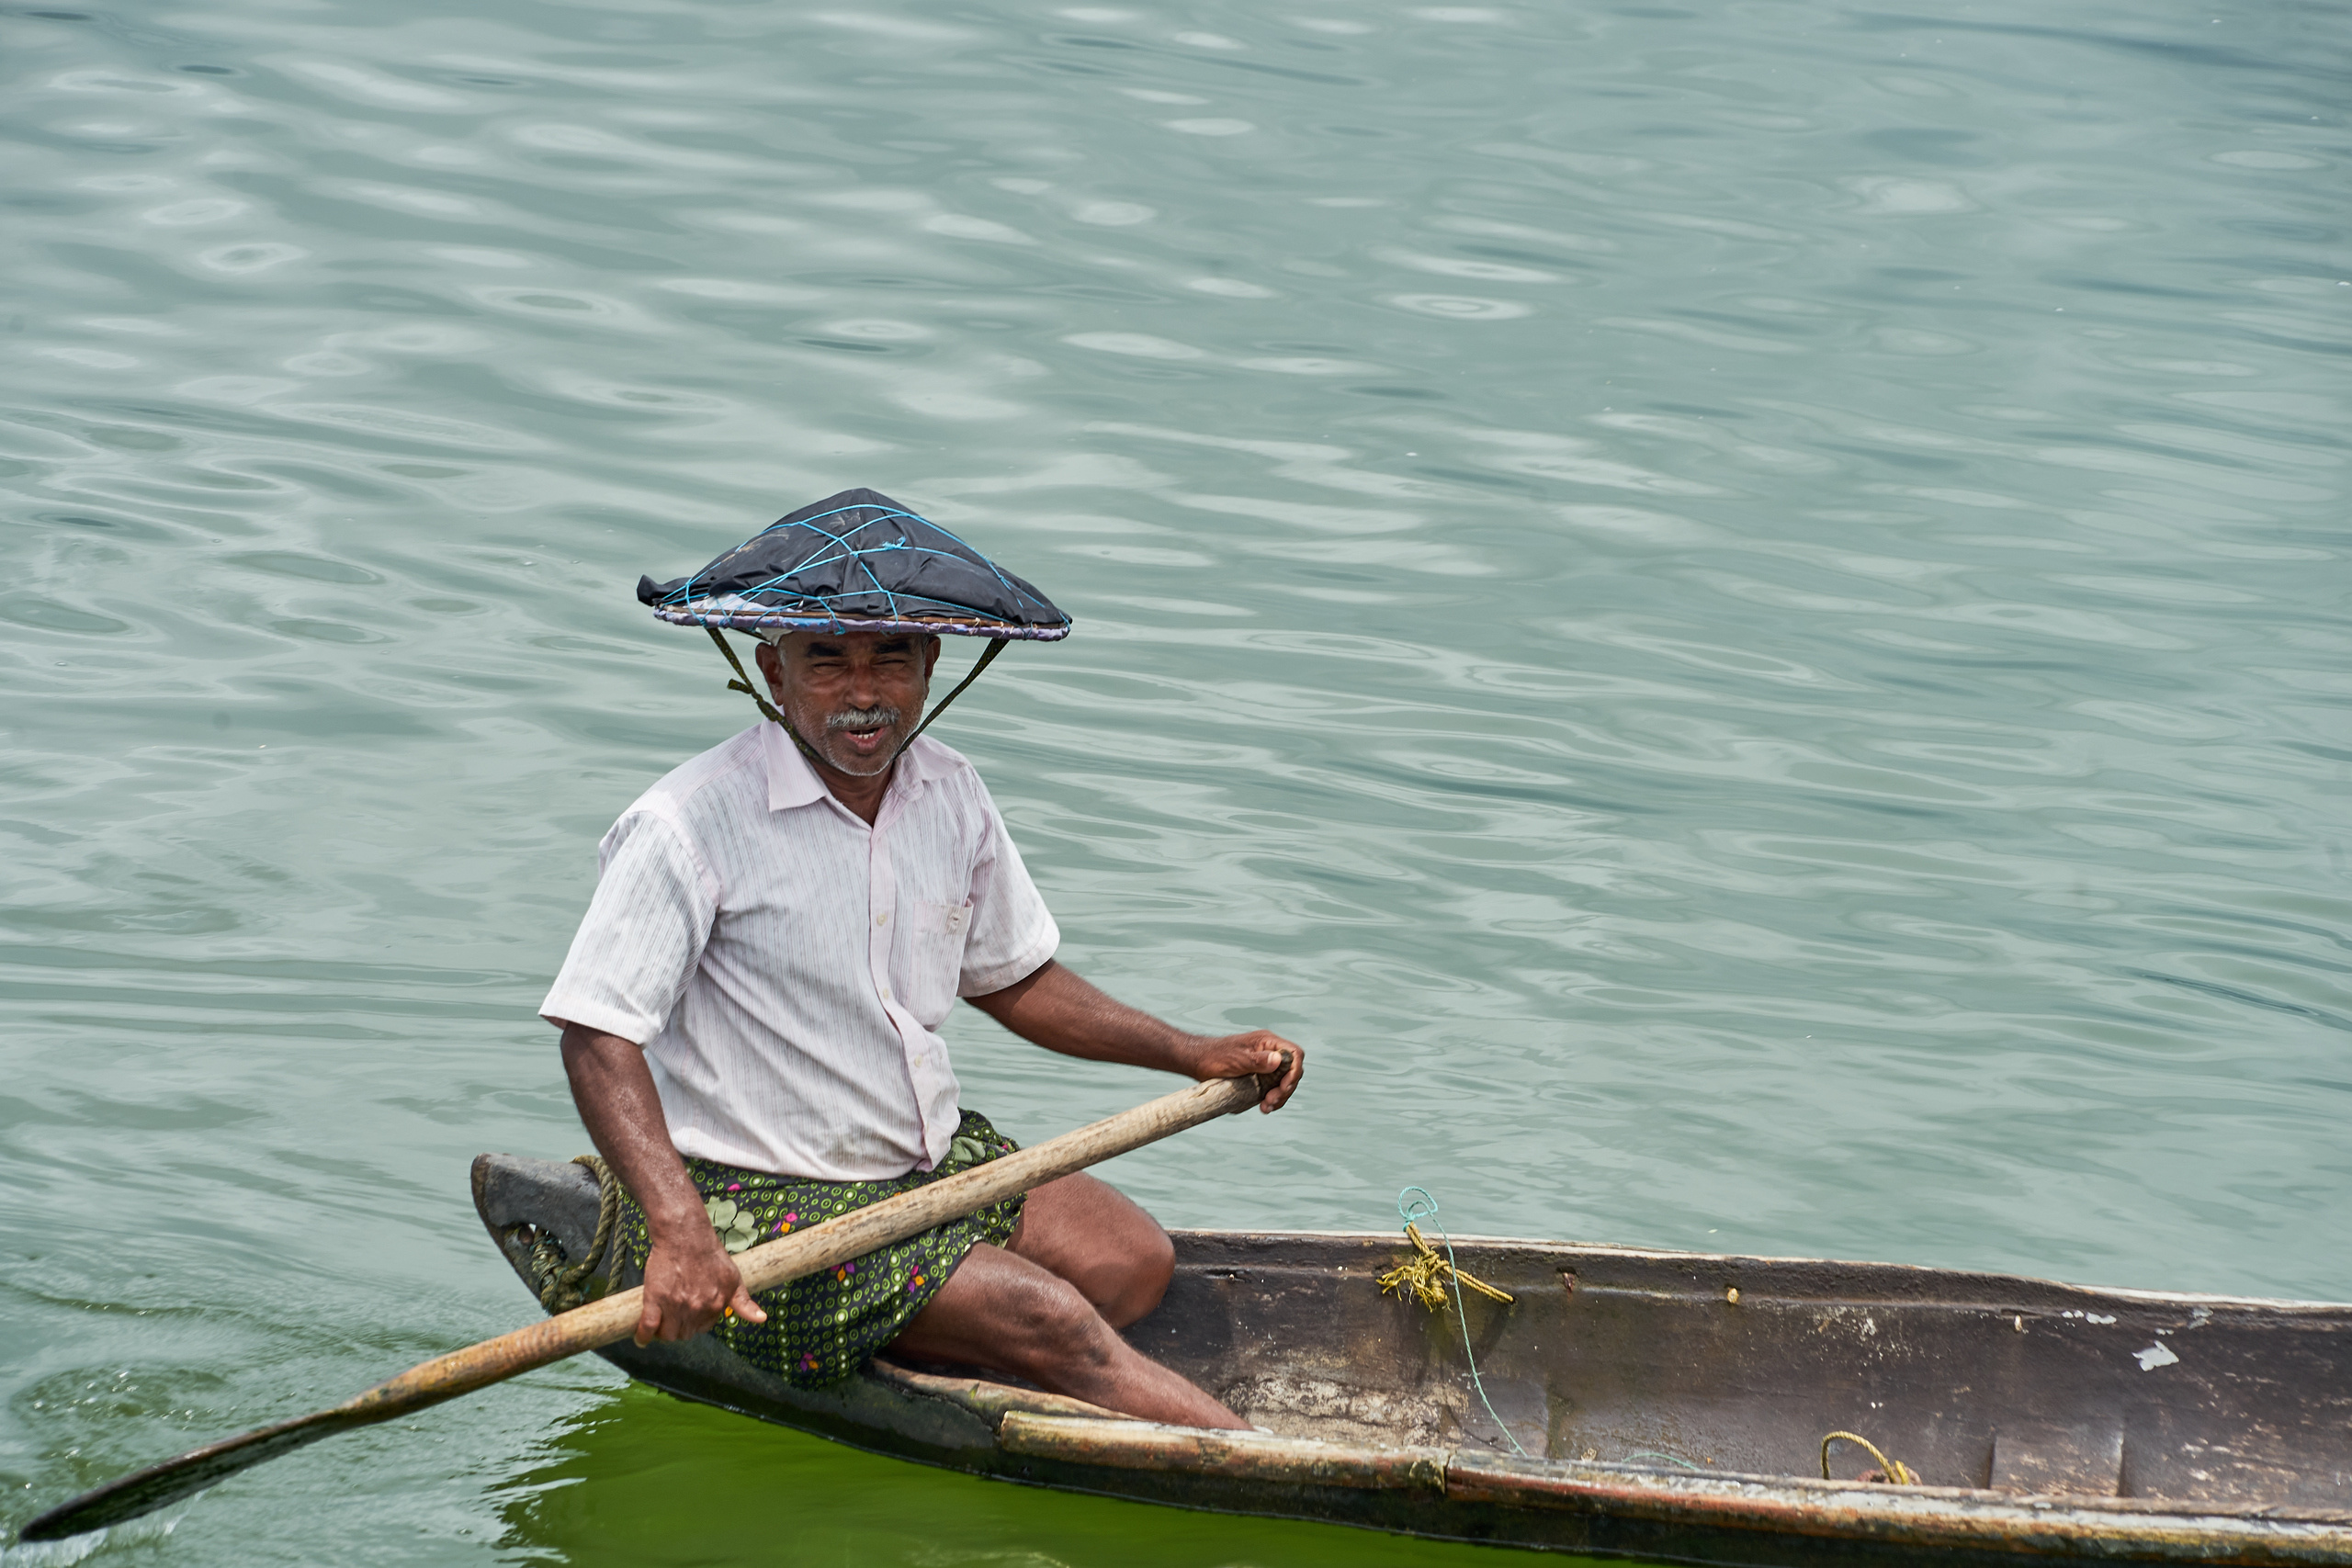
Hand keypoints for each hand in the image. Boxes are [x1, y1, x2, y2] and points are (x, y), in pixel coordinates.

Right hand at [635, 1226, 767, 1345]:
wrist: (685, 1235)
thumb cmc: (710, 1255)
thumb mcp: (734, 1278)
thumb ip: (744, 1302)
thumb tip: (762, 1320)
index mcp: (716, 1304)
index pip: (704, 1328)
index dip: (696, 1322)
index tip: (690, 1312)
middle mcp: (697, 1308)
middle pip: (684, 1334)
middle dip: (680, 1327)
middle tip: (675, 1314)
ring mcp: (675, 1305)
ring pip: (667, 1335)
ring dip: (663, 1332)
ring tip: (661, 1321)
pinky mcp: (654, 1299)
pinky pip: (647, 1327)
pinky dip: (643, 1336)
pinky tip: (641, 1339)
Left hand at [1190, 1029, 1304, 1112]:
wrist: (1198, 1061)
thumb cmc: (1214, 1057)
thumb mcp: (1236, 1059)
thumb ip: (1258, 1060)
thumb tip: (1279, 1060)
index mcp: (1267, 1042)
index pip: (1294, 1053)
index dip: (1294, 1071)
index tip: (1283, 1087)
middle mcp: (1269, 1051)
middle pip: (1292, 1070)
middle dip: (1285, 1088)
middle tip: (1270, 1101)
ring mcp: (1265, 1064)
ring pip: (1283, 1081)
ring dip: (1279, 1096)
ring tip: (1266, 1107)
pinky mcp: (1260, 1075)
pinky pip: (1273, 1087)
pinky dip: (1271, 1097)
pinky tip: (1263, 1106)